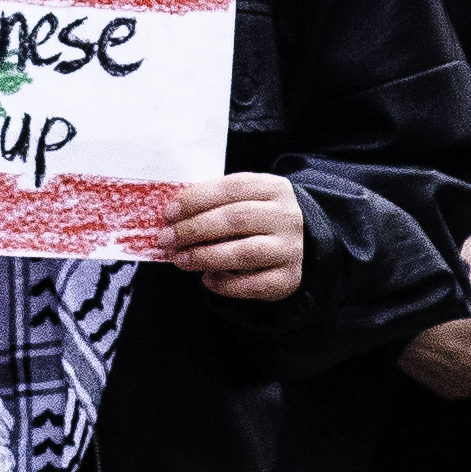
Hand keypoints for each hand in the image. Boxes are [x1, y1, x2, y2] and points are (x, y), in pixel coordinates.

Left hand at [154, 172, 302, 304]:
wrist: (304, 244)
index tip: (169, 212)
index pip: (233, 187)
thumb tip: (173, 216)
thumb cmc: (261, 219)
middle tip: (167, 238)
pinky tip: (207, 280)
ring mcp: (290, 248)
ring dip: (206, 256)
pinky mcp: (288, 278)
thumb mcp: (247, 200)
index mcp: (273, 188)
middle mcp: (286, 217)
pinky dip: (225, 284)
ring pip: (245, 252)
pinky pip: (253, 284)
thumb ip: (217, 203)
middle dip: (194, 228)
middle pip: (236, 218)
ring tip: (180, 259)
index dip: (197, 198)